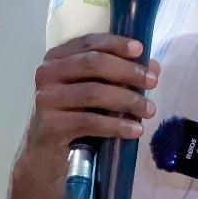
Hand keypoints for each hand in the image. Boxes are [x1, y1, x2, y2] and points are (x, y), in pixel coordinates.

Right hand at [26, 33, 160, 155]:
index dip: (116, 44)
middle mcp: (47, 74)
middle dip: (127, 71)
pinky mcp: (52, 125)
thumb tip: (153, 67)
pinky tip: (135, 130)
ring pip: (94, 93)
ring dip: (127, 100)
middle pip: (93, 64)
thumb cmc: (72, 116)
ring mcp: (46, 100)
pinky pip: (91, 121)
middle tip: (152, 82)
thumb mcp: (91, 90)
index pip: (88, 43)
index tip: (140, 50)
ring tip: (149, 110)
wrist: (44, 155)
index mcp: (56, 59)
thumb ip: (116, 75)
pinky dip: (117, 125)